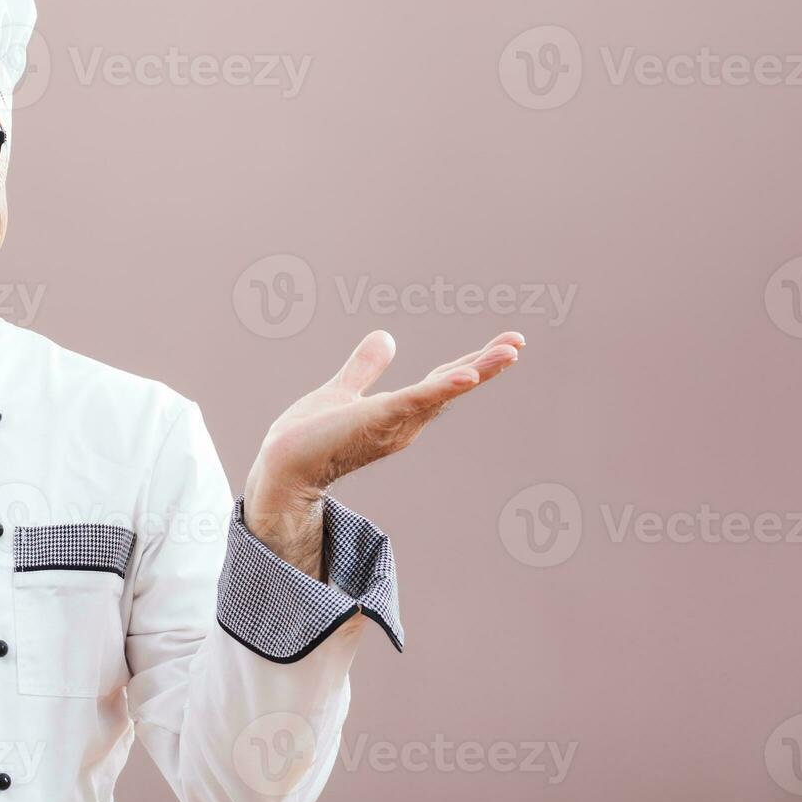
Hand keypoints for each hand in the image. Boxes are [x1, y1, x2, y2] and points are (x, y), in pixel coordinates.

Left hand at [242, 330, 524, 569]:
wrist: (282, 465)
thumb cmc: (307, 437)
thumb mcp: (342, 391)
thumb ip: (364, 369)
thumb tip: (385, 337)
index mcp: (400, 412)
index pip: (443, 381)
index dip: (474, 362)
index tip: (507, 343)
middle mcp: (406, 421)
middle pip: (453, 385)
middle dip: (487, 363)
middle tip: (519, 341)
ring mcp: (395, 423)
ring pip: (444, 391)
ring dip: (479, 370)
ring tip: (511, 351)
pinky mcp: (378, 421)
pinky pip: (417, 402)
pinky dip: (442, 388)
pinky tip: (468, 374)